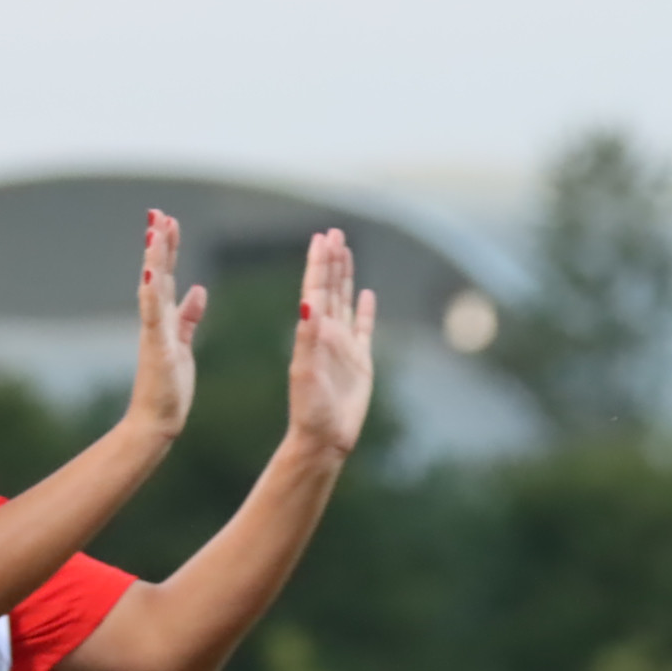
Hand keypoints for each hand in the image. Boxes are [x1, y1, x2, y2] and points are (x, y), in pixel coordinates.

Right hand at [130, 210, 205, 440]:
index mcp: (164, 319)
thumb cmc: (169, 387)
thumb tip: (198, 290)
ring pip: (152, 287)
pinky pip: (153, 315)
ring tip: (155, 230)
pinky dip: (151, 292)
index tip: (168, 221)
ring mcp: (153, 332)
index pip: (165, 275)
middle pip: (156, 274)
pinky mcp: (156, 347)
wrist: (156, 420)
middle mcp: (154, 321)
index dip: (166, 248)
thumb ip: (188, 317)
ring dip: (154, 259)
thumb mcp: (183, 344)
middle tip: (158, 213)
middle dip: (158, 243)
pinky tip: (150, 270)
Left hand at [287, 228, 377, 457]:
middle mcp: (327, 334)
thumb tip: (308, 302)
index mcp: (312, 333)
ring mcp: (344, 346)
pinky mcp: (360, 362)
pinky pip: (364, 328)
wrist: (324, 438)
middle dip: (332, 260)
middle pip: (330, 288)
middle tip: (334, 232)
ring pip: (345, 302)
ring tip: (346, 251)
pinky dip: (365, 309)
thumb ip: (307, 337)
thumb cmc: (310, 409)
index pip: (316, 290)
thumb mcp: (305, 372)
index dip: (320, 264)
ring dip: (345, 276)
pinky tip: (366, 293)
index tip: (322, 238)